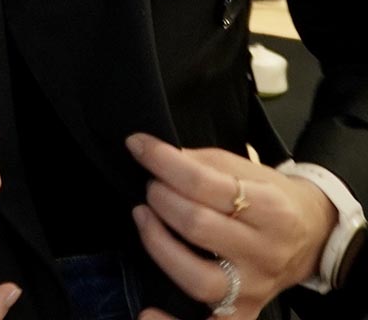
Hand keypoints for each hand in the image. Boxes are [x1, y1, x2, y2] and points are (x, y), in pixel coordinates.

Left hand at [125, 133, 336, 319]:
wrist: (312, 235)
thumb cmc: (271, 196)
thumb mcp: (247, 168)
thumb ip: (204, 162)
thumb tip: (155, 157)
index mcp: (270, 208)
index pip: (205, 183)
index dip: (163, 162)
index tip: (137, 146)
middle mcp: (264, 252)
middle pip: (198, 228)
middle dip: (161, 200)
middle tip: (150, 186)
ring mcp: (254, 288)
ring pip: (197, 278)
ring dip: (158, 245)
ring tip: (144, 217)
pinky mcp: (244, 313)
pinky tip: (147, 312)